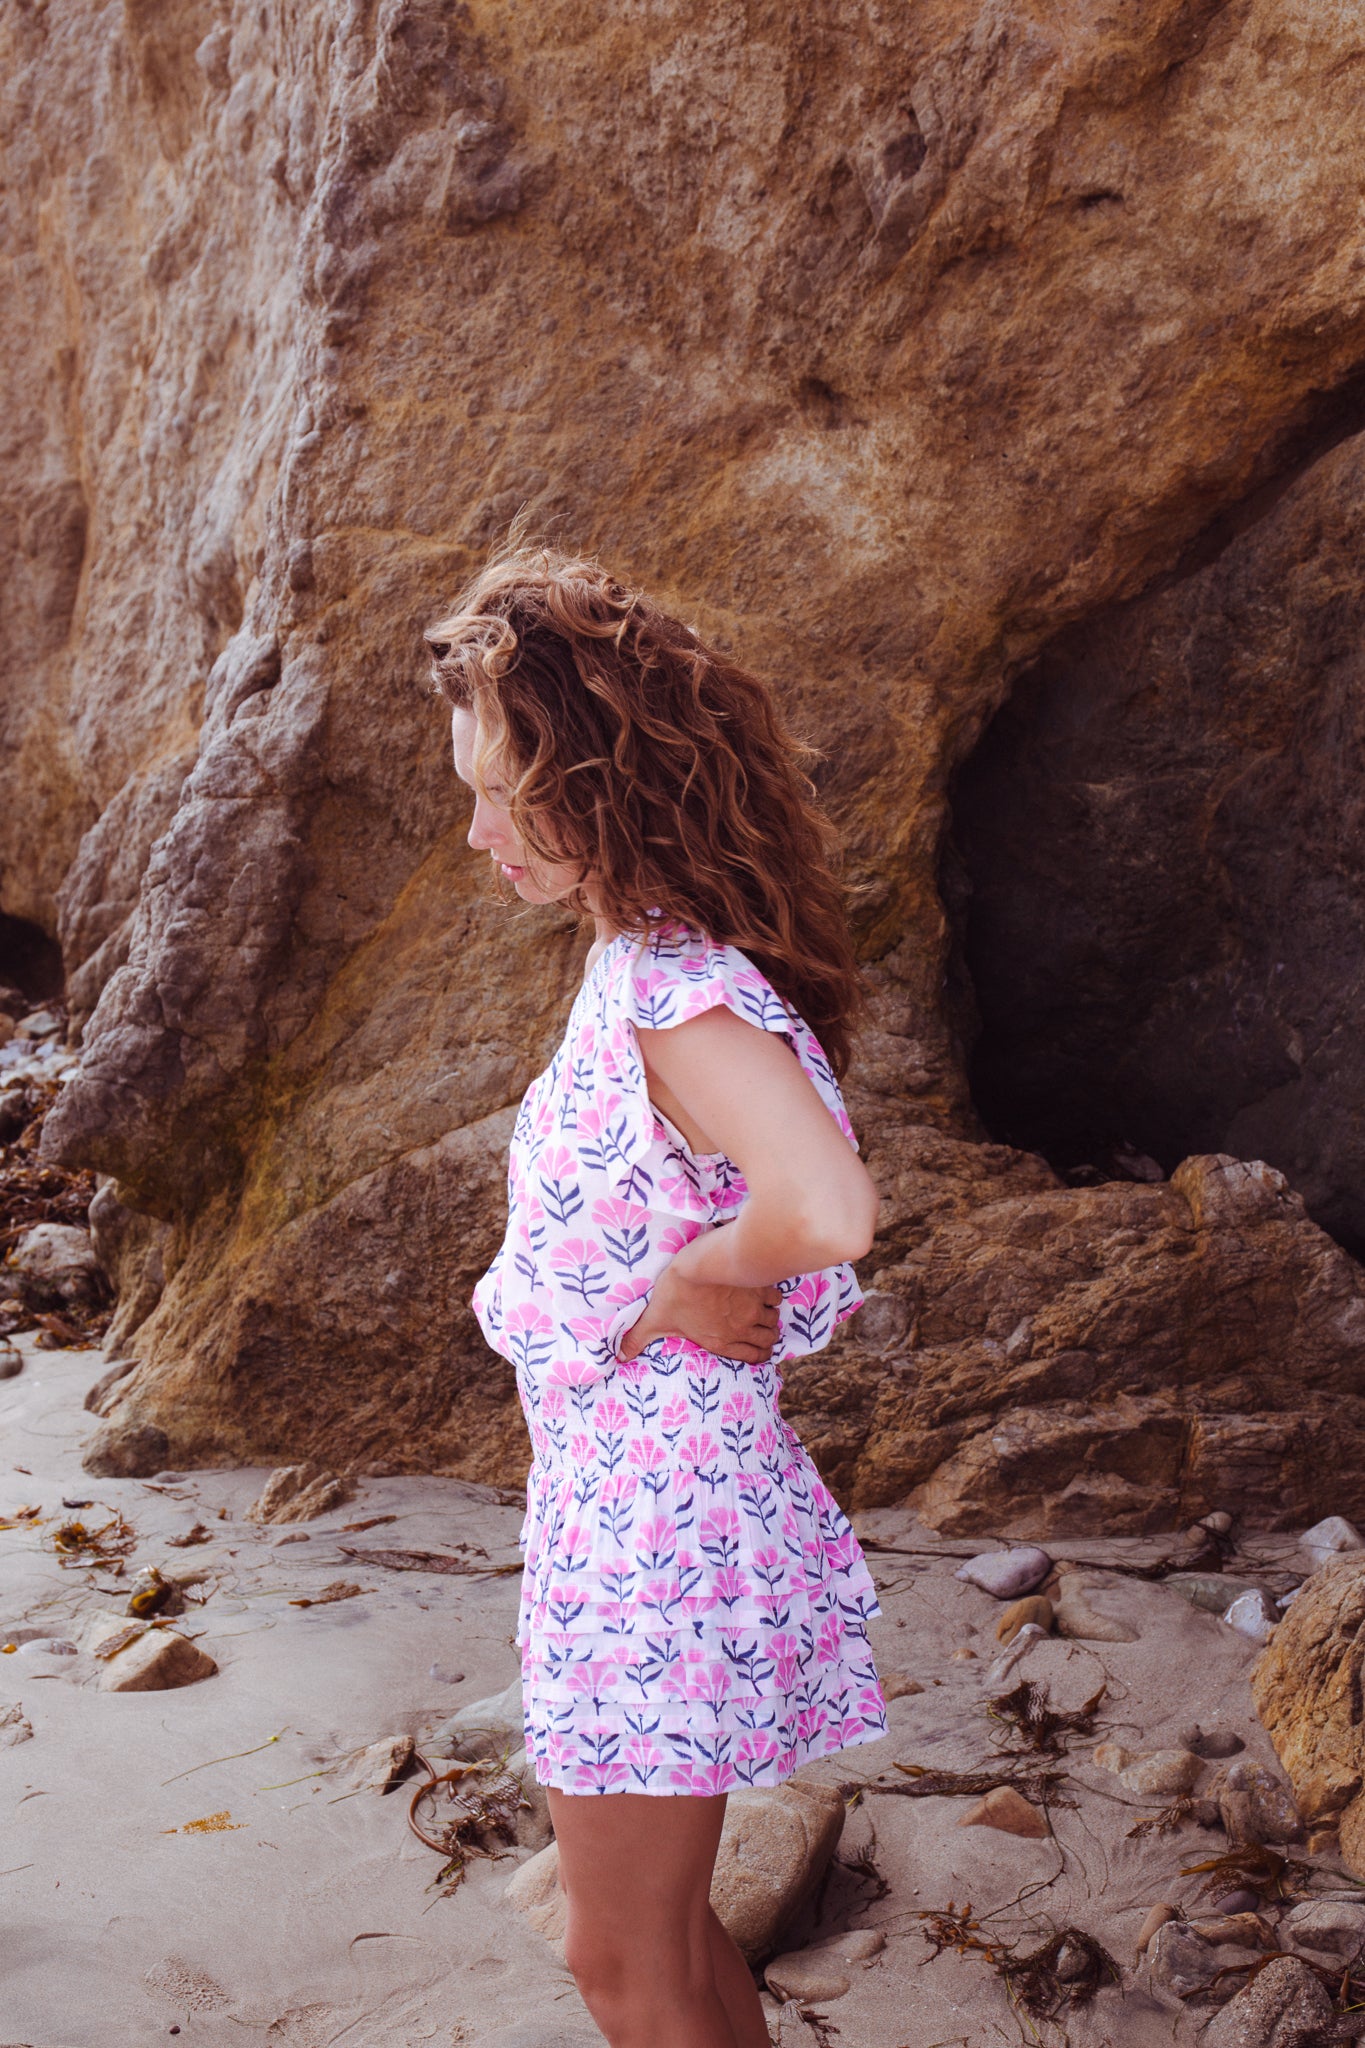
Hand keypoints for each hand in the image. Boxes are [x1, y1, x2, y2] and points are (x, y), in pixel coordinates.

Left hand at [617, 1262, 781, 1364]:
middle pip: (768, 1341)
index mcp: (720, 1340)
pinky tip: (763, 1291)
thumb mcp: (655, 1318)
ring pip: (774, 1321)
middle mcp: (741, 1329)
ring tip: (761, 1311)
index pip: (752, 1358)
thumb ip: (639, 1339)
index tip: (756, 1348)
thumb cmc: (676, 1292)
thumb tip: (619, 1357)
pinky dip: (773, 1297)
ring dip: (769, 1318)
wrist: (698, 1264)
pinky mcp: (760, 1288)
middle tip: (759, 1329)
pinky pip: (776, 1298)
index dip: (758, 1355)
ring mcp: (753, 1309)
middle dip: (766, 1337)